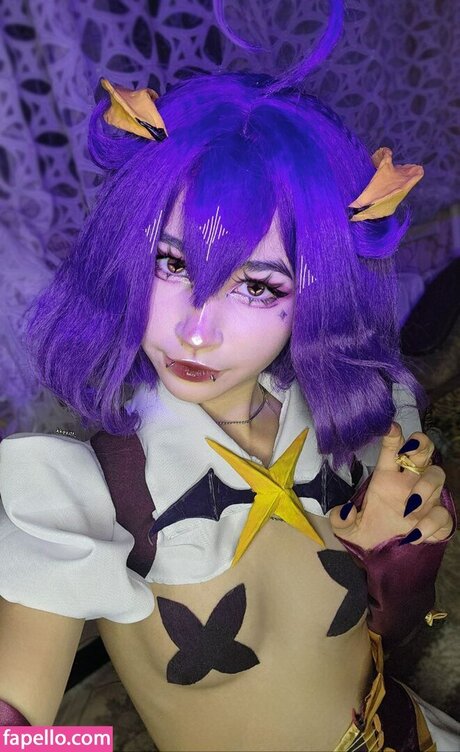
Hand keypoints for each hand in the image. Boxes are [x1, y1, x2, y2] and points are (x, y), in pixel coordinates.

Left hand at [330, 422, 453, 549]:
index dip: (393, 436)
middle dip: (420, 444)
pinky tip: (415, 535)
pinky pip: (443, 514)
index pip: (391, 451)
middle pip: (422, 450)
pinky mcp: (436, 519)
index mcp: (386, 478)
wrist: (385, 558)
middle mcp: (408, 483)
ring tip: (410, 506)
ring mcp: (425, 499)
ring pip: (436, 474)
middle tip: (410, 451)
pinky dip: (431, 523)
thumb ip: (341, 520)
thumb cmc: (369, 534)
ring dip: (426, 486)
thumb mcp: (348, 529)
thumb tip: (343, 512)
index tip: (390, 427)